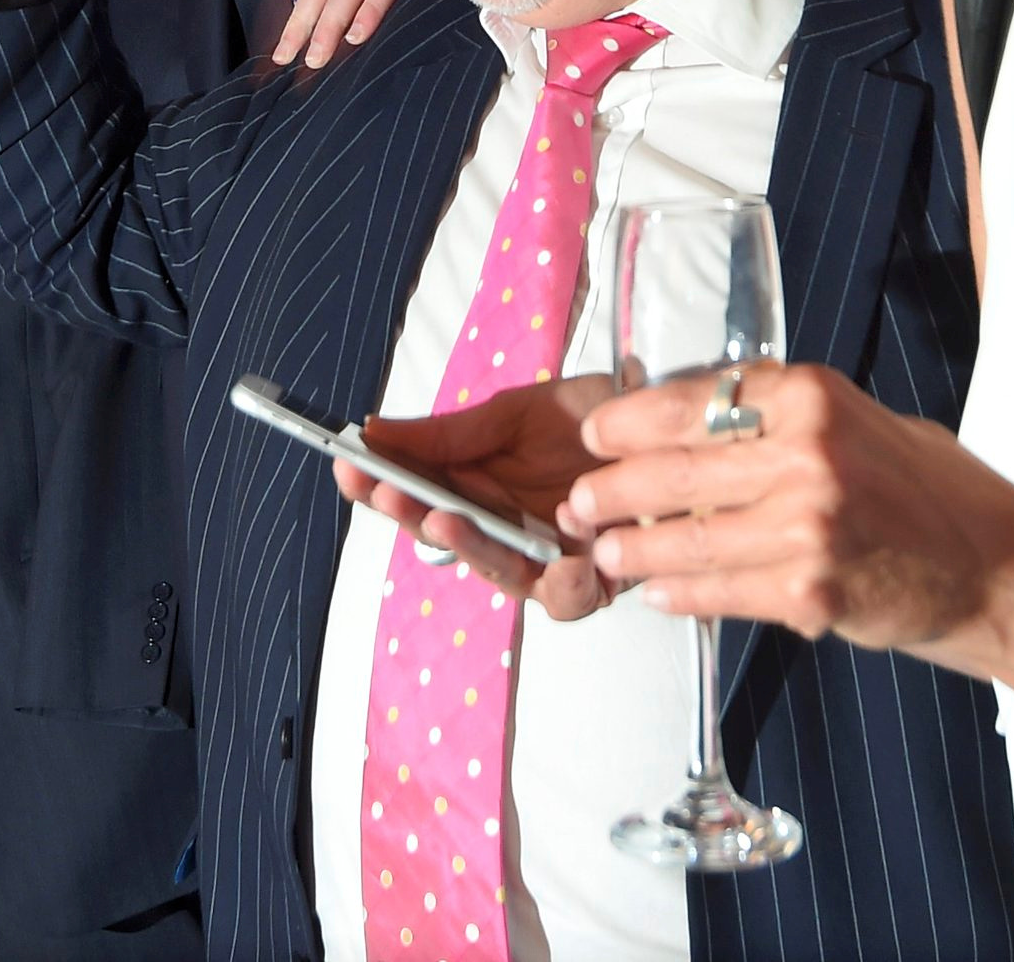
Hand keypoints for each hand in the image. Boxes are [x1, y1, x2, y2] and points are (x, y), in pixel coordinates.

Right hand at [339, 376, 618, 616]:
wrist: (665, 417)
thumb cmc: (589, 416)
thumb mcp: (510, 414)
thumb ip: (447, 434)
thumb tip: (372, 432)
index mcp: (478, 492)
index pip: (416, 498)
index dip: (379, 488)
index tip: (348, 466)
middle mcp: (506, 532)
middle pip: (447, 541)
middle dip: (409, 517)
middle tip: (387, 492)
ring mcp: (548, 559)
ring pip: (501, 576)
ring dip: (471, 550)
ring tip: (446, 519)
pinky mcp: (597, 580)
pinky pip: (569, 599)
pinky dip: (562, 579)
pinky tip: (564, 546)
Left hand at [558, 363, 1013, 708]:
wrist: (1001, 566)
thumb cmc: (929, 488)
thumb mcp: (856, 417)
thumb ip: (779, 417)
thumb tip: (688, 418)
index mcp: (812, 397)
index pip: (690, 403)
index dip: (627, 424)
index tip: (593, 435)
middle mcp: (806, 457)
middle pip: (673, 474)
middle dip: (610, 491)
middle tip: (578, 502)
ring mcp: (807, 530)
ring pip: (686, 542)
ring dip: (632, 551)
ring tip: (603, 553)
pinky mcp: (811, 595)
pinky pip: (720, 593)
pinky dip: (681, 595)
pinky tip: (660, 594)